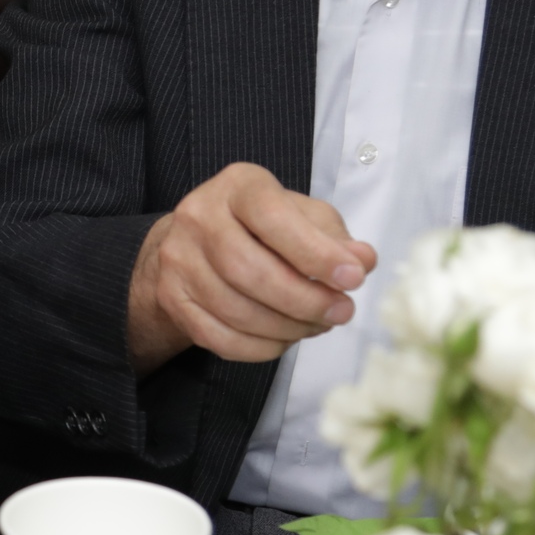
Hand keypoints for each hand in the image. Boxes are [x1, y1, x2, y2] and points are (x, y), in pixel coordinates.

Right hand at [127, 163, 374, 375]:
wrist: (196, 243)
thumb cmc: (260, 227)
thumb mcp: (301, 216)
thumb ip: (334, 236)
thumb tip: (362, 260)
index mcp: (237, 186)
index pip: (274, 217)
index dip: (315, 252)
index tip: (353, 278)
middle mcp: (198, 216)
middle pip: (250, 270)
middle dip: (305, 300)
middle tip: (341, 312)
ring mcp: (179, 259)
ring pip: (236, 309)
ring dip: (287, 328)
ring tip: (317, 326)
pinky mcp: (172, 299)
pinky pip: (219, 337)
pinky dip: (260, 348)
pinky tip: (284, 339)